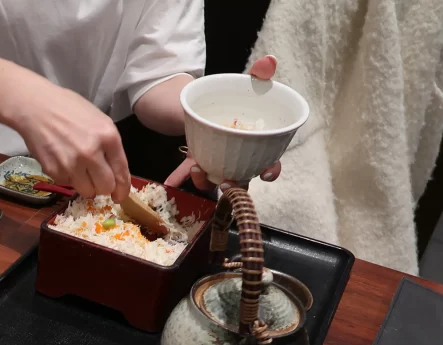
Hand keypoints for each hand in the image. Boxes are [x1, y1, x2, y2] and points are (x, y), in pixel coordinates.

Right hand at [15, 81, 130, 201]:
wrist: (35, 107)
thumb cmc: (68, 108)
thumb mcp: (98, 120)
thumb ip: (109, 146)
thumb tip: (114, 174)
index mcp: (107, 137)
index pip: (121, 172)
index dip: (122, 189)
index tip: (120, 196)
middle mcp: (91, 153)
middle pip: (105, 188)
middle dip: (103, 187)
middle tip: (97, 180)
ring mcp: (71, 164)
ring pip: (87, 192)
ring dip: (86, 185)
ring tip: (78, 169)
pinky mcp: (54, 171)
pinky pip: (68, 184)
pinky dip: (67, 177)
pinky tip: (62, 160)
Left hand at [165, 55, 281, 191]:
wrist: (179, 93)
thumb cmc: (216, 92)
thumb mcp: (239, 83)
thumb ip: (256, 75)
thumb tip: (270, 61)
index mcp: (252, 138)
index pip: (268, 158)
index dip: (271, 169)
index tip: (266, 173)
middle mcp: (236, 152)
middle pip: (241, 176)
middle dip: (236, 186)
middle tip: (226, 183)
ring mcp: (214, 156)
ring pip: (214, 178)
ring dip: (206, 181)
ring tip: (196, 169)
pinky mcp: (193, 156)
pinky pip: (188, 172)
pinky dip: (180, 176)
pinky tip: (171, 182)